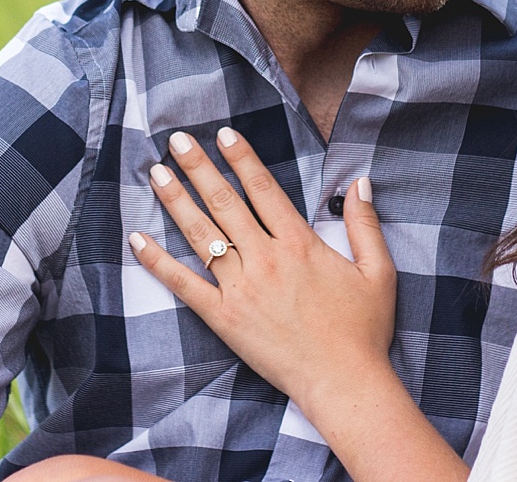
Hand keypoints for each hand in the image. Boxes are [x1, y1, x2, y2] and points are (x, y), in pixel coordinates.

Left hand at [129, 127, 397, 410]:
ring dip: (176, 201)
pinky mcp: (224, 318)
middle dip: (198, 167)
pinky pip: (185, 284)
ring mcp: (241, 288)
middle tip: (176, 141)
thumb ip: (365, 224)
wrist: (344, 382)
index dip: (241, 159)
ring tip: (156, 174)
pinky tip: (138, 240)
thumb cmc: (363, 330)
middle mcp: (265, 258)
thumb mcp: (377, 271)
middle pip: (225, 203)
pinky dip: (159, 262)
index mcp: (299, 243)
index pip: (263, 188)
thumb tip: (359, 182)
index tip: (223, 134)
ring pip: (201, 235)